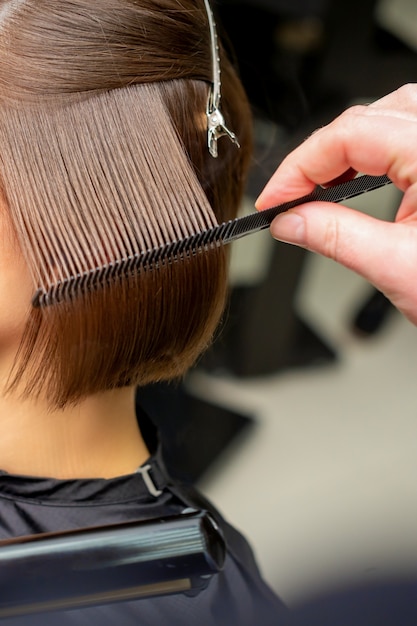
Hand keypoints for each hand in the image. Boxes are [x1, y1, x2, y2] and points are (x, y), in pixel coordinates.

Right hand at [255, 84, 416, 325]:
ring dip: (345, 150)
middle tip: (290, 196)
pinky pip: (407, 136)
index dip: (298, 167)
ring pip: (388, 119)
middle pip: (366, 119)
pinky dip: (372, 154)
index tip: (274, 199)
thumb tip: (289, 222)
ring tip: (317, 185)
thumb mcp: (397, 267)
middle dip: (318, 157)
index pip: (347, 136)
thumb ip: (334, 238)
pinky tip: (354, 177)